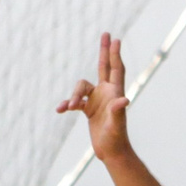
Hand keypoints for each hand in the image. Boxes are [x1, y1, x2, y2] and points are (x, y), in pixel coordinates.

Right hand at [55, 32, 131, 163]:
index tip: (115, 39)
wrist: (111, 152)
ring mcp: (97, 100)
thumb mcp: (117, 125)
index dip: (115, 54)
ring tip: (69, 106)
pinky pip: (75, 101)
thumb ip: (118, 111)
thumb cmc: (116, 138)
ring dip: (74, 95)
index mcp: (115, 92)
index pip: (115, 69)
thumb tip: (124, 100)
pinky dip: (68, 103)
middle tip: (106, 33)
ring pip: (81, 87)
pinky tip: (61, 109)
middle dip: (104, 51)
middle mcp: (107, 93)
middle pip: (104, 67)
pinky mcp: (89, 109)